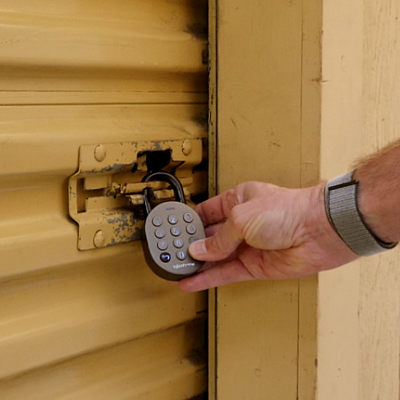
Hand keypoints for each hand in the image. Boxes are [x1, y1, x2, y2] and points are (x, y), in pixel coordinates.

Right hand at [179, 182, 357, 291]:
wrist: (318, 231)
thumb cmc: (288, 211)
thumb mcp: (241, 217)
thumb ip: (218, 238)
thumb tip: (199, 250)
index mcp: (238, 200)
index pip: (206, 211)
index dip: (190, 221)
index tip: (173, 230)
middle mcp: (242, 223)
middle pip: (209, 236)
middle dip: (190, 244)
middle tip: (170, 253)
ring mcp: (247, 246)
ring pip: (215, 257)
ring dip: (196, 264)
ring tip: (175, 270)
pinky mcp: (254, 267)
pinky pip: (225, 274)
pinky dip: (208, 278)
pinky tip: (192, 282)